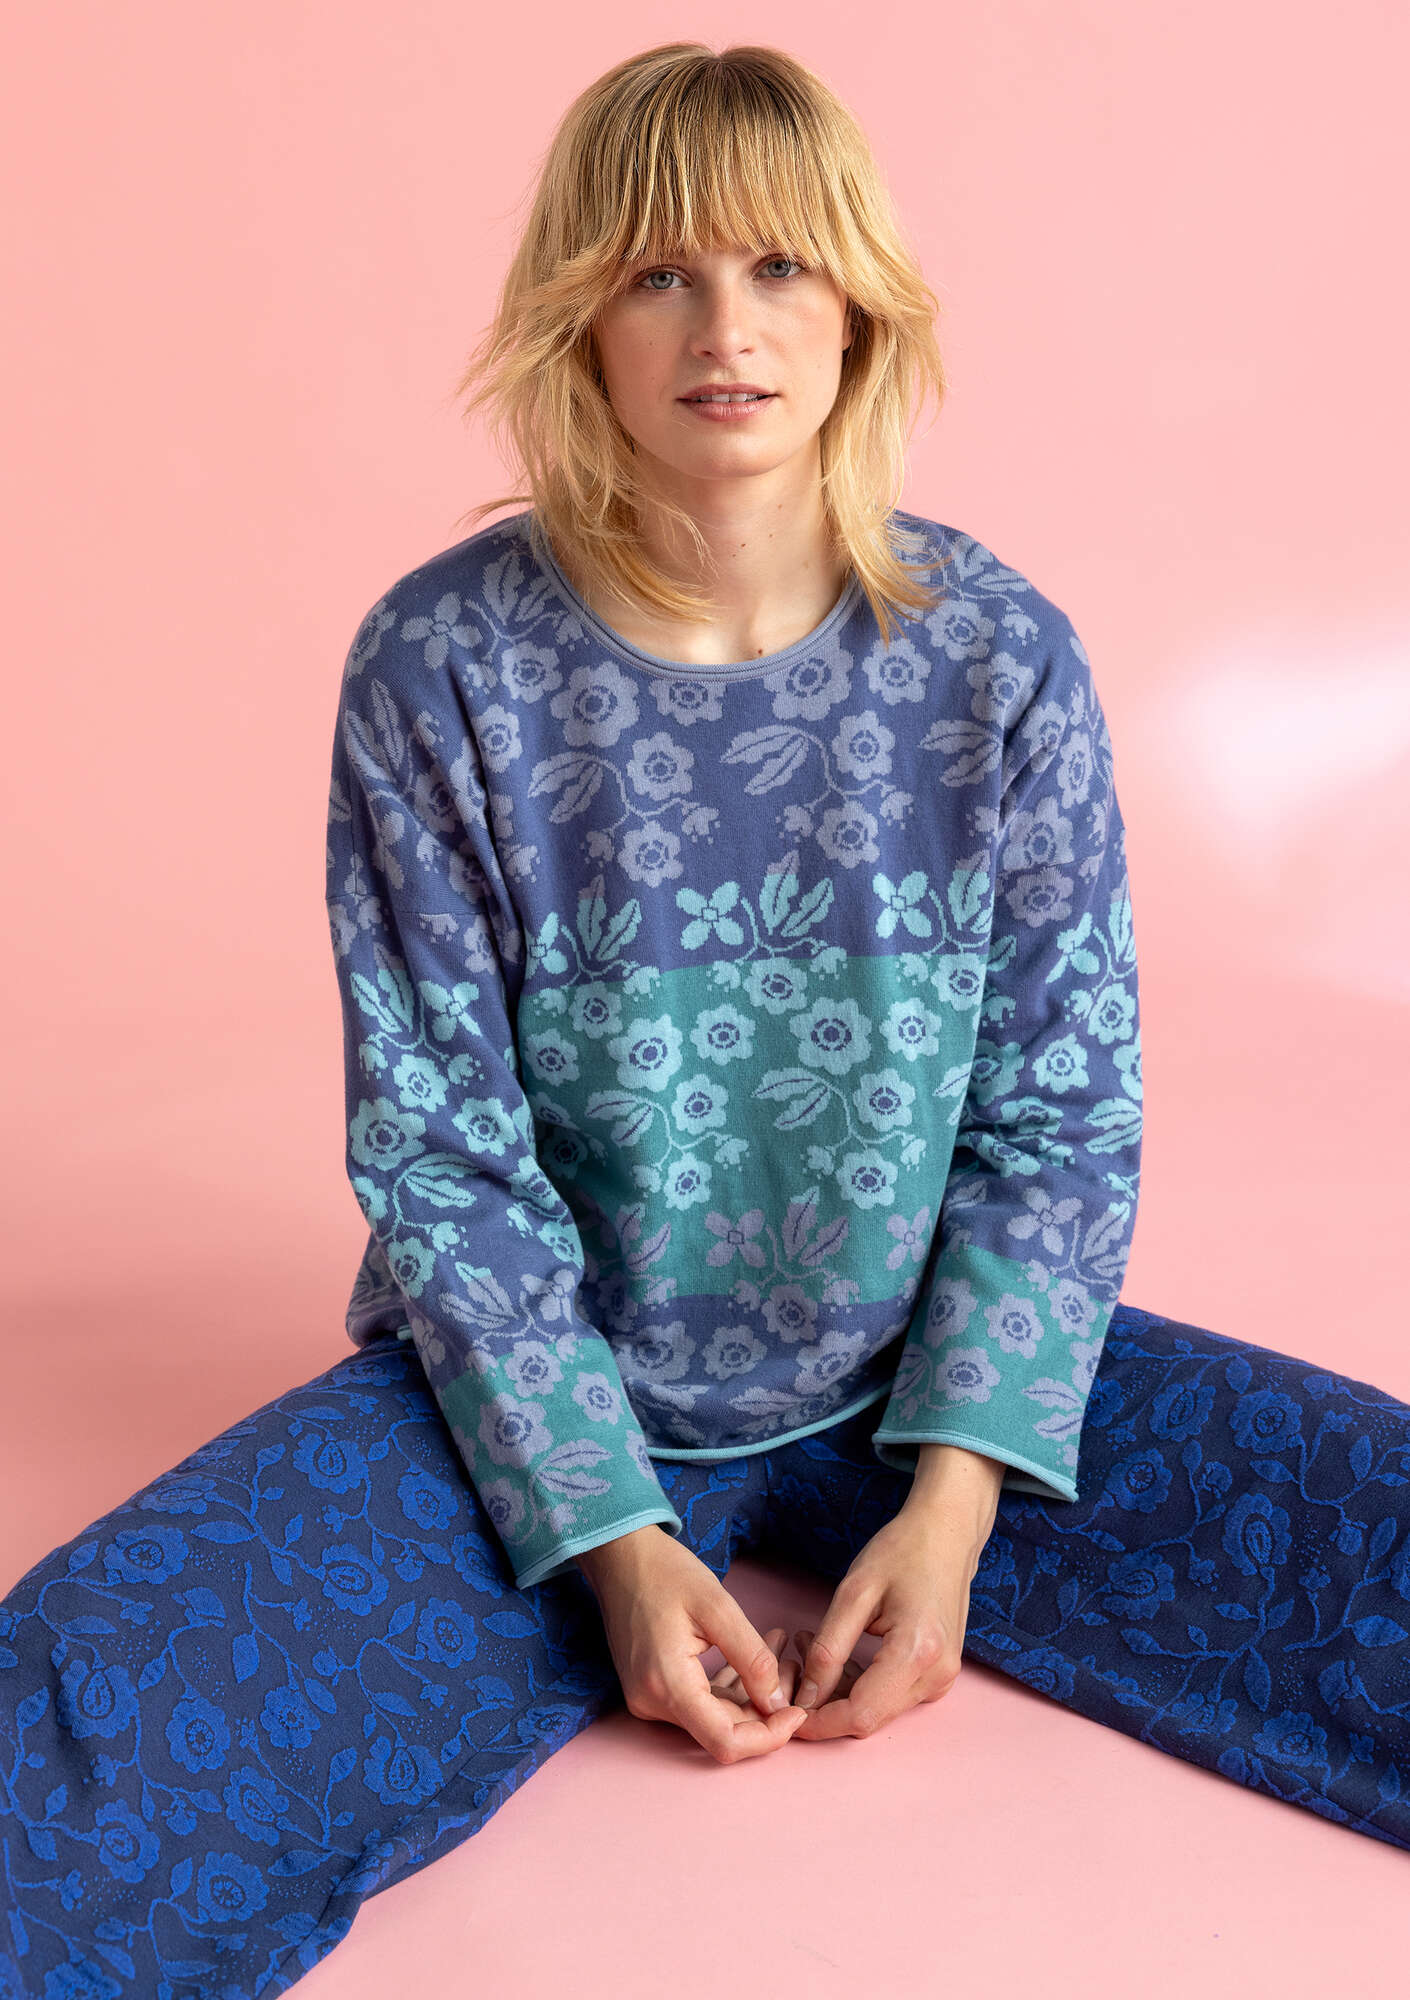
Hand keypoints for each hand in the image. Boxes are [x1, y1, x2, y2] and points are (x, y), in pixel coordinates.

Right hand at [580, 1526, 809, 1764]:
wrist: (620, 1556)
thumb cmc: (665, 1572)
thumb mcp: (718, 1607)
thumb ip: (752, 1659)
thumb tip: (779, 1704)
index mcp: (666, 1685)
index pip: (724, 1742)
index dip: (767, 1738)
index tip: (799, 1712)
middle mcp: (653, 1703)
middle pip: (722, 1729)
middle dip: (765, 1707)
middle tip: (791, 1663)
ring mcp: (649, 1698)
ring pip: (715, 1716)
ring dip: (751, 1692)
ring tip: (778, 1649)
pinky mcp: (653, 1688)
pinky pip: (700, 1701)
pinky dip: (730, 1684)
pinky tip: (753, 1654)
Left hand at [783, 1462, 1001, 1741]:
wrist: (948, 1533)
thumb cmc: (902, 1552)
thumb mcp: (854, 1592)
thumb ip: (828, 1649)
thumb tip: (806, 1697)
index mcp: (917, 1653)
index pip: (861, 1714)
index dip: (819, 1723)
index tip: (785, 1710)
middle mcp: (936, 1677)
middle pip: (870, 1717)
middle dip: (825, 1702)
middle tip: (795, 1661)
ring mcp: (942, 1679)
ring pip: (879, 1709)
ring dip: (840, 1690)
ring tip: (814, 1642)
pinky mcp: (939, 1675)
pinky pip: (892, 1695)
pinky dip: (861, 1682)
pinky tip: (843, 1651)